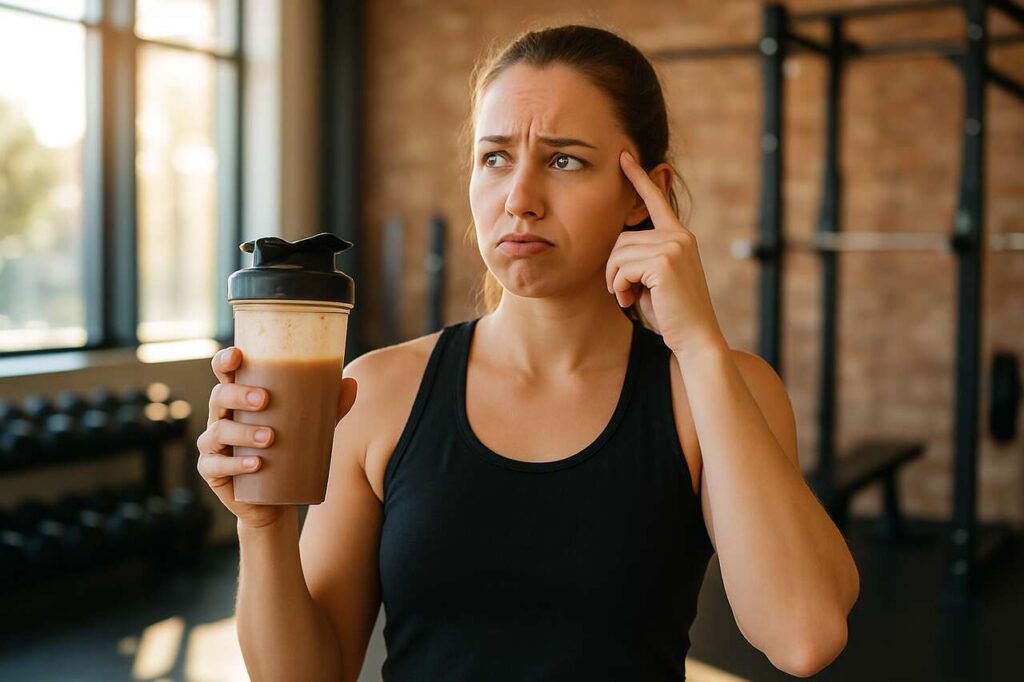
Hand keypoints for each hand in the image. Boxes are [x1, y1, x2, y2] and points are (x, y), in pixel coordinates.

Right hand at [195, 347, 357, 528]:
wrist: (275, 499)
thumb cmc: (288, 451)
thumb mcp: (310, 427)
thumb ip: (329, 406)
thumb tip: (351, 383)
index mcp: (239, 400)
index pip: (225, 374)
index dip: (225, 360)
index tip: (238, 355)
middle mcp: (221, 417)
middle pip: (219, 397)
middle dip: (239, 395)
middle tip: (264, 400)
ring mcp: (213, 445)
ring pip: (219, 432)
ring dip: (243, 432)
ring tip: (270, 438)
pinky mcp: (211, 471)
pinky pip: (217, 466)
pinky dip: (237, 465)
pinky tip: (255, 464)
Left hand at [606, 150, 727, 356]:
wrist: (695, 338)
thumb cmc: (671, 314)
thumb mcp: (654, 279)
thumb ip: (641, 257)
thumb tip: (617, 246)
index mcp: (679, 237)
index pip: (656, 200)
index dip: (638, 178)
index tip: (624, 157)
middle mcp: (679, 236)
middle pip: (621, 238)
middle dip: (614, 269)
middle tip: (624, 292)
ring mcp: (673, 246)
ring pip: (618, 253)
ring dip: (614, 280)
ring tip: (628, 297)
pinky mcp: (664, 261)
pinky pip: (621, 266)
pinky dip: (618, 286)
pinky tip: (630, 300)